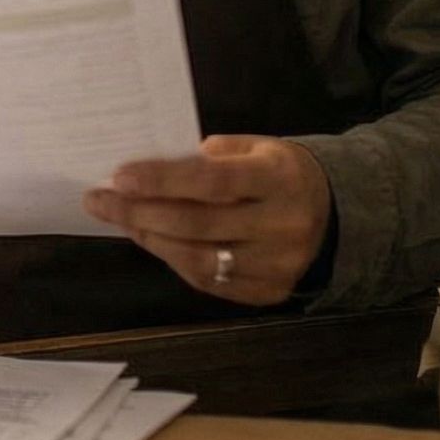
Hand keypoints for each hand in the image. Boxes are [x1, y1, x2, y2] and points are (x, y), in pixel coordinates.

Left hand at [83, 135, 333, 307]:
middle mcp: (281, 225)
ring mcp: (278, 264)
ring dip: (152, 239)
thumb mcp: (260, 147)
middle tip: (100, 201)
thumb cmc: (282, 174)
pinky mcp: (270, 292)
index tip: (120, 177)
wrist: (340, 215)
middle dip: (141, 212)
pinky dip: (176, 261)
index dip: (163, 181)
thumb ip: (215, 155)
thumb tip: (157, 168)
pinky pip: (212, 282)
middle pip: (199, 225)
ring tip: (121, 220)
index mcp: (279, 178)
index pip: (213, 182)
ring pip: (201, 260)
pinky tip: (152, 240)